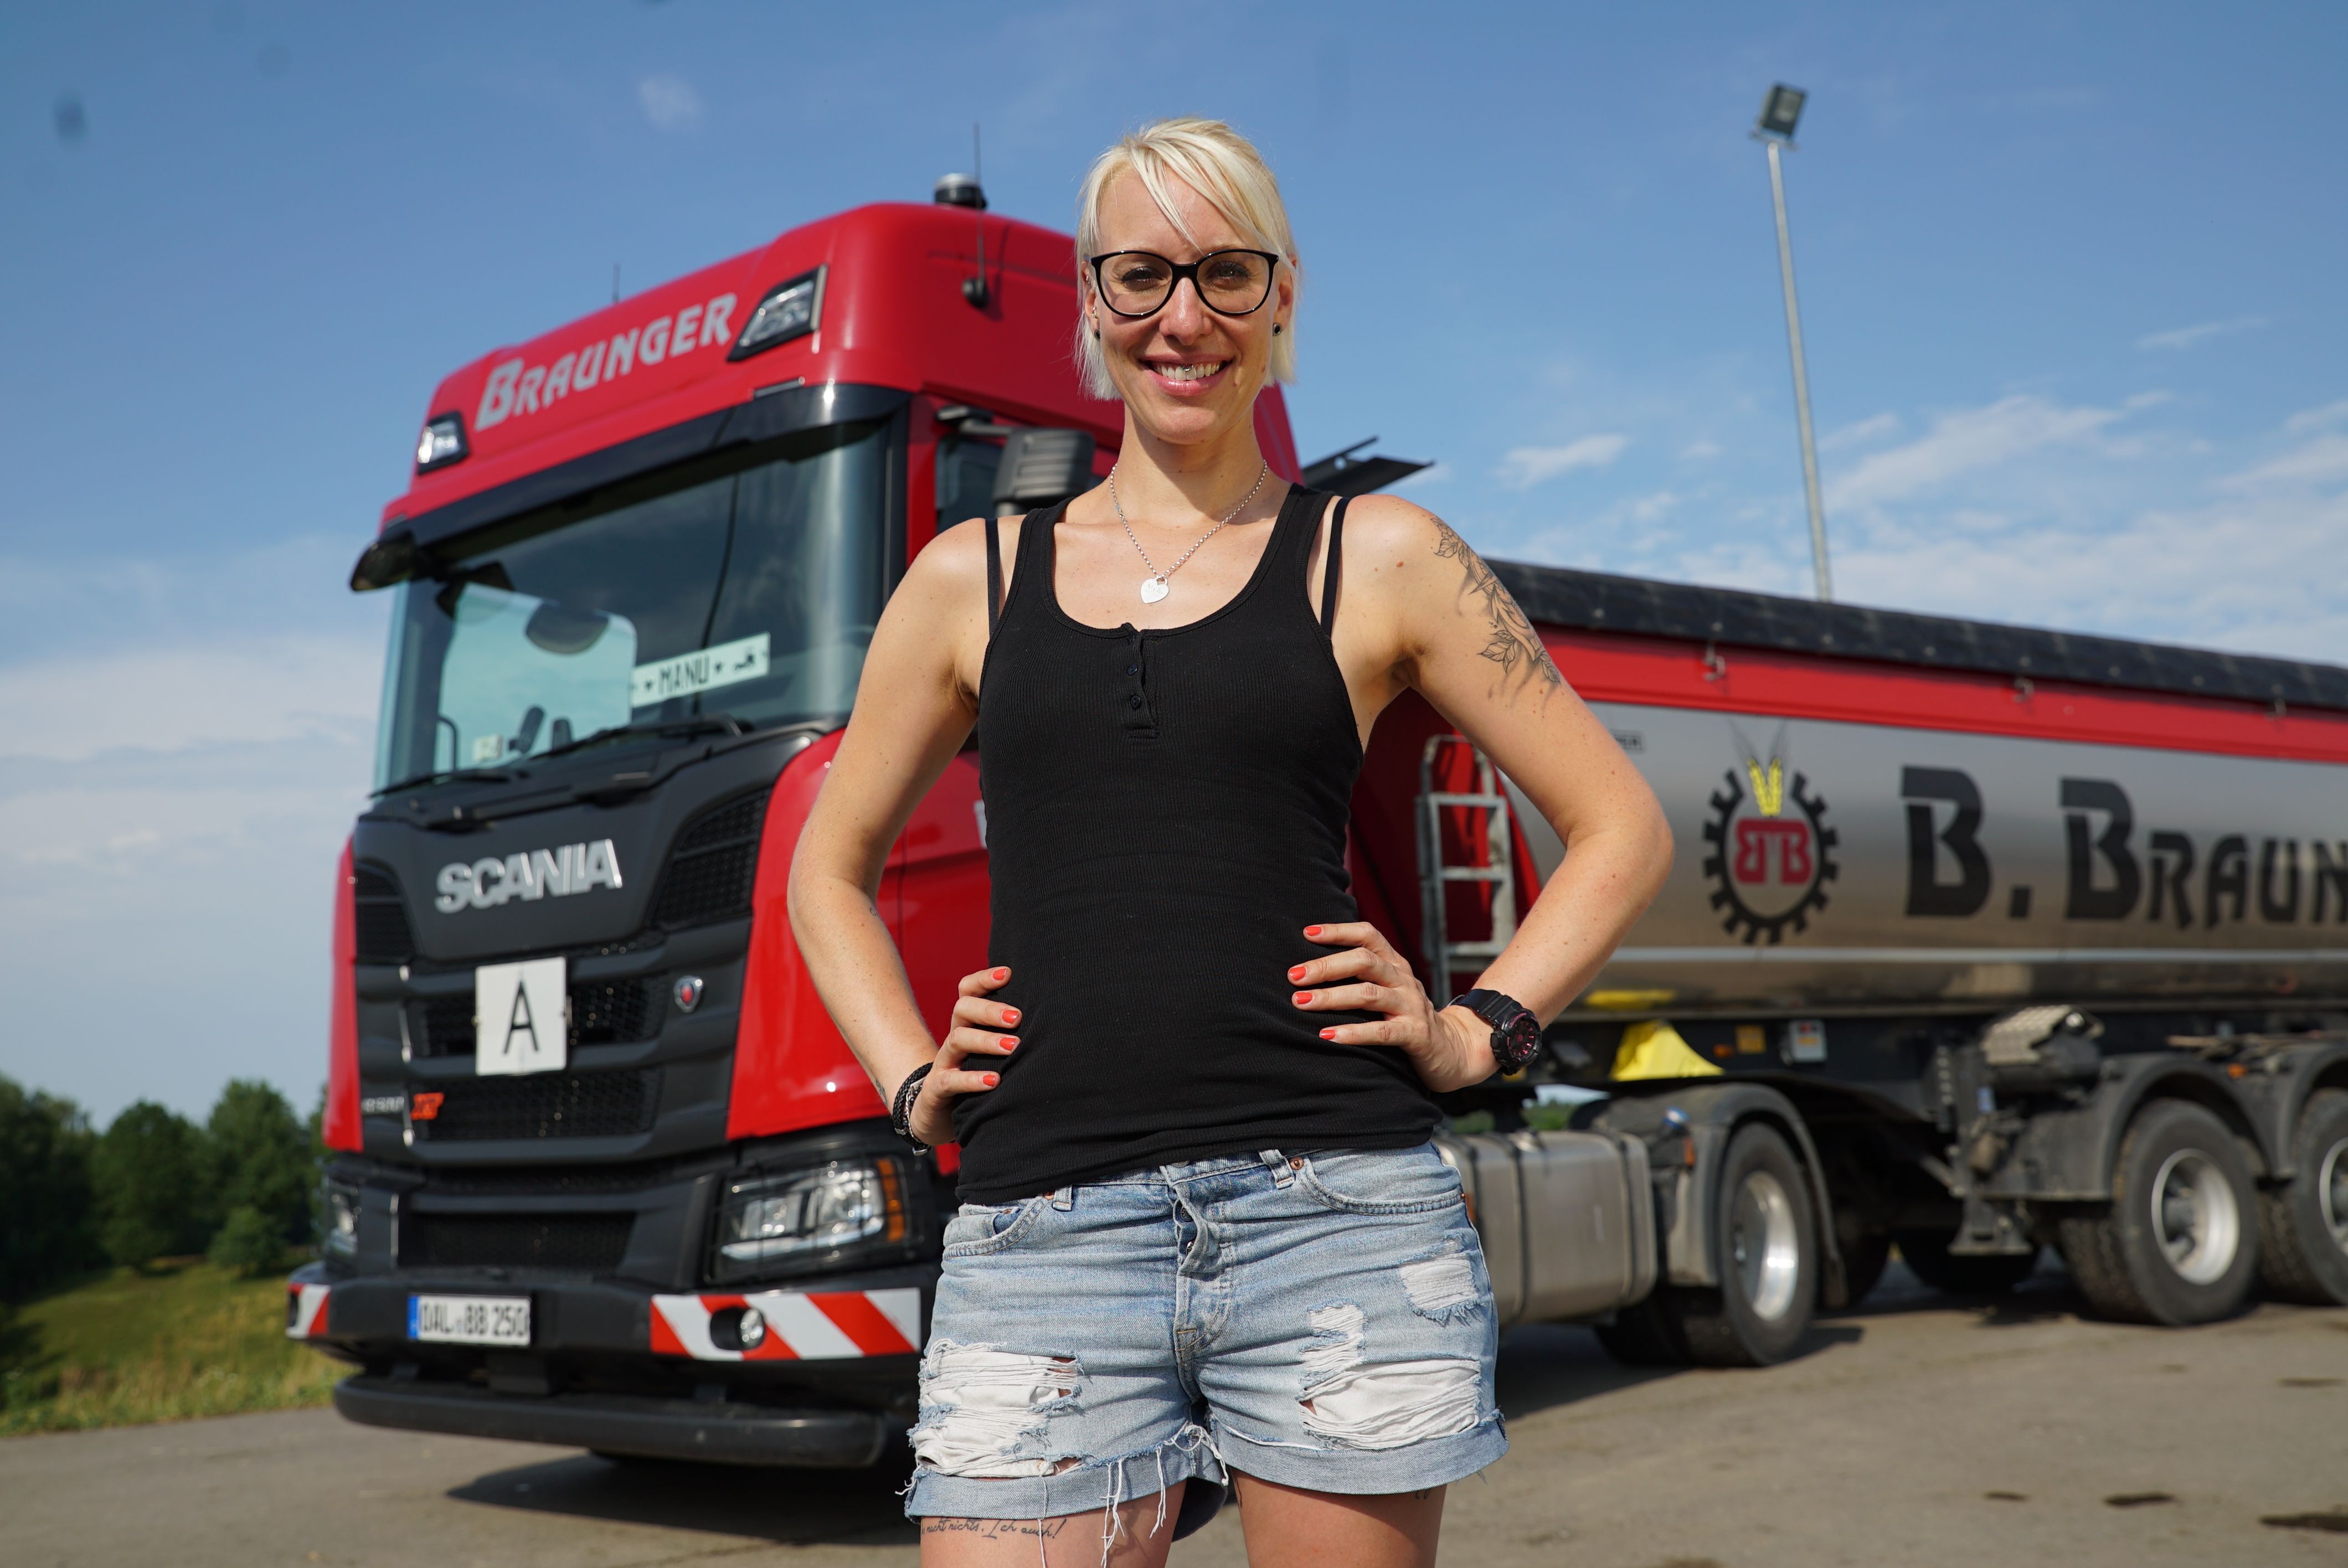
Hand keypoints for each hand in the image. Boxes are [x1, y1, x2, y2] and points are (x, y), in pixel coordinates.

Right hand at [902, 966, 1020, 1147]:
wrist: (938, 1114)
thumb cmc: (977, 1076)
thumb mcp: (993, 1053)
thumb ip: (1013, 1034)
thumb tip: (1058, 1019)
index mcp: (968, 1023)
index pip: (968, 991)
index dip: (984, 979)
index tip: (1008, 973)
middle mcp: (955, 1037)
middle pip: (963, 1009)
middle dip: (990, 1009)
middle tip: (1018, 1017)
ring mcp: (944, 1062)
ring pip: (958, 1039)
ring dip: (987, 1041)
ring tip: (1013, 1046)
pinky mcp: (937, 1089)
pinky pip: (950, 1080)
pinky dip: (972, 1079)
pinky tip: (994, 1081)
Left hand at [1289, 922, 1496, 1092]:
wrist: (1452, 1052)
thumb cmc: (1406, 1019)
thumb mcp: (1388, 991)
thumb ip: (1361, 978)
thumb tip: (1310, 969)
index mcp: (1395, 965)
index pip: (1369, 935)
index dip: (1338, 931)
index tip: (1307, 933)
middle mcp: (1404, 980)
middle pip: (1364, 961)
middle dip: (1326, 966)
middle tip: (1293, 976)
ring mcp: (1412, 1006)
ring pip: (1369, 994)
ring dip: (1332, 997)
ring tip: (1301, 1002)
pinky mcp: (1416, 1034)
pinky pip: (1382, 1031)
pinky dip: (1353, 1032)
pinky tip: (1328, 1035)